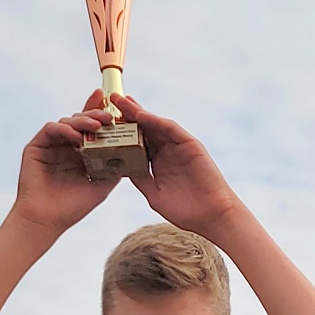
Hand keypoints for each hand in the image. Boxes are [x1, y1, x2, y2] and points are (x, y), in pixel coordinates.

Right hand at [12, 98, 118, 233]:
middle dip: (96, 114)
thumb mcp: (101, 186)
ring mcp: (51, 144)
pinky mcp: (36, 146)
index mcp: (80, 153)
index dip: (104, 117)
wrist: (46, 221)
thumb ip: (114, 169)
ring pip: (67, 122)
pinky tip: (76, 136)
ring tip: (97, 125)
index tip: (119, 110)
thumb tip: (132, 153)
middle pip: (81, 121)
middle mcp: (65, 146)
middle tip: (110, 116)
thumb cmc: (72, 207)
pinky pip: (51, 129)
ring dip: (83, 121)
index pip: (93, 129)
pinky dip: (64, 129)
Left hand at [115, 96, 241, 236]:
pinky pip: (170, 128)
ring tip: (120, 100)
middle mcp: (167, 150)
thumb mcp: (153, 194)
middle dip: (126, 114)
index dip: (121, 131)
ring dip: (137, 111)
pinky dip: (155, 120)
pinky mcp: (190, 144)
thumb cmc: (185, 210)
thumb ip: (139, 178)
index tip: (103, 123)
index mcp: (158, 162)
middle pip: (143, 127)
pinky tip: (140, 114)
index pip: (136, 141)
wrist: (211, 216)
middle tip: (109, 99)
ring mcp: (178, 146)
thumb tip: (119, 165)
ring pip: (155, 123)